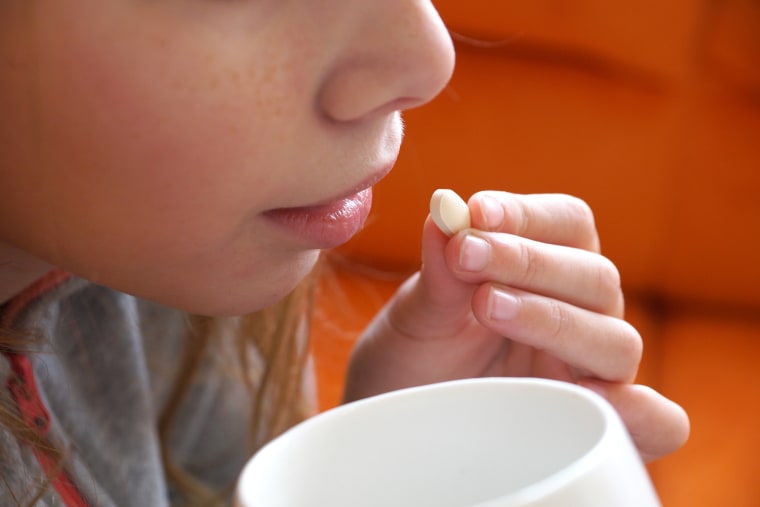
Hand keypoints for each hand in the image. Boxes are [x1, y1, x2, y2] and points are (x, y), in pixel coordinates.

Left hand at [344, 191, 688, 461]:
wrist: (399, 420)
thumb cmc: (411, 359)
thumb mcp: (417, 314)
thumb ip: (440, 269)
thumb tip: (447, 211)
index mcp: (544, 272)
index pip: (568, 224)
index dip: (527, 215)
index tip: (475, 213)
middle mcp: (578, 314)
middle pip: (595, 277)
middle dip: (529, 262)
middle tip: (466, 257)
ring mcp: (587, 368)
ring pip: (615, 339)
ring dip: (553, 318)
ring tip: (488, 306)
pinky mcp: (593, 422)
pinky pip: (656, 420)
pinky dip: (638, 411)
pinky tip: (584, 396)